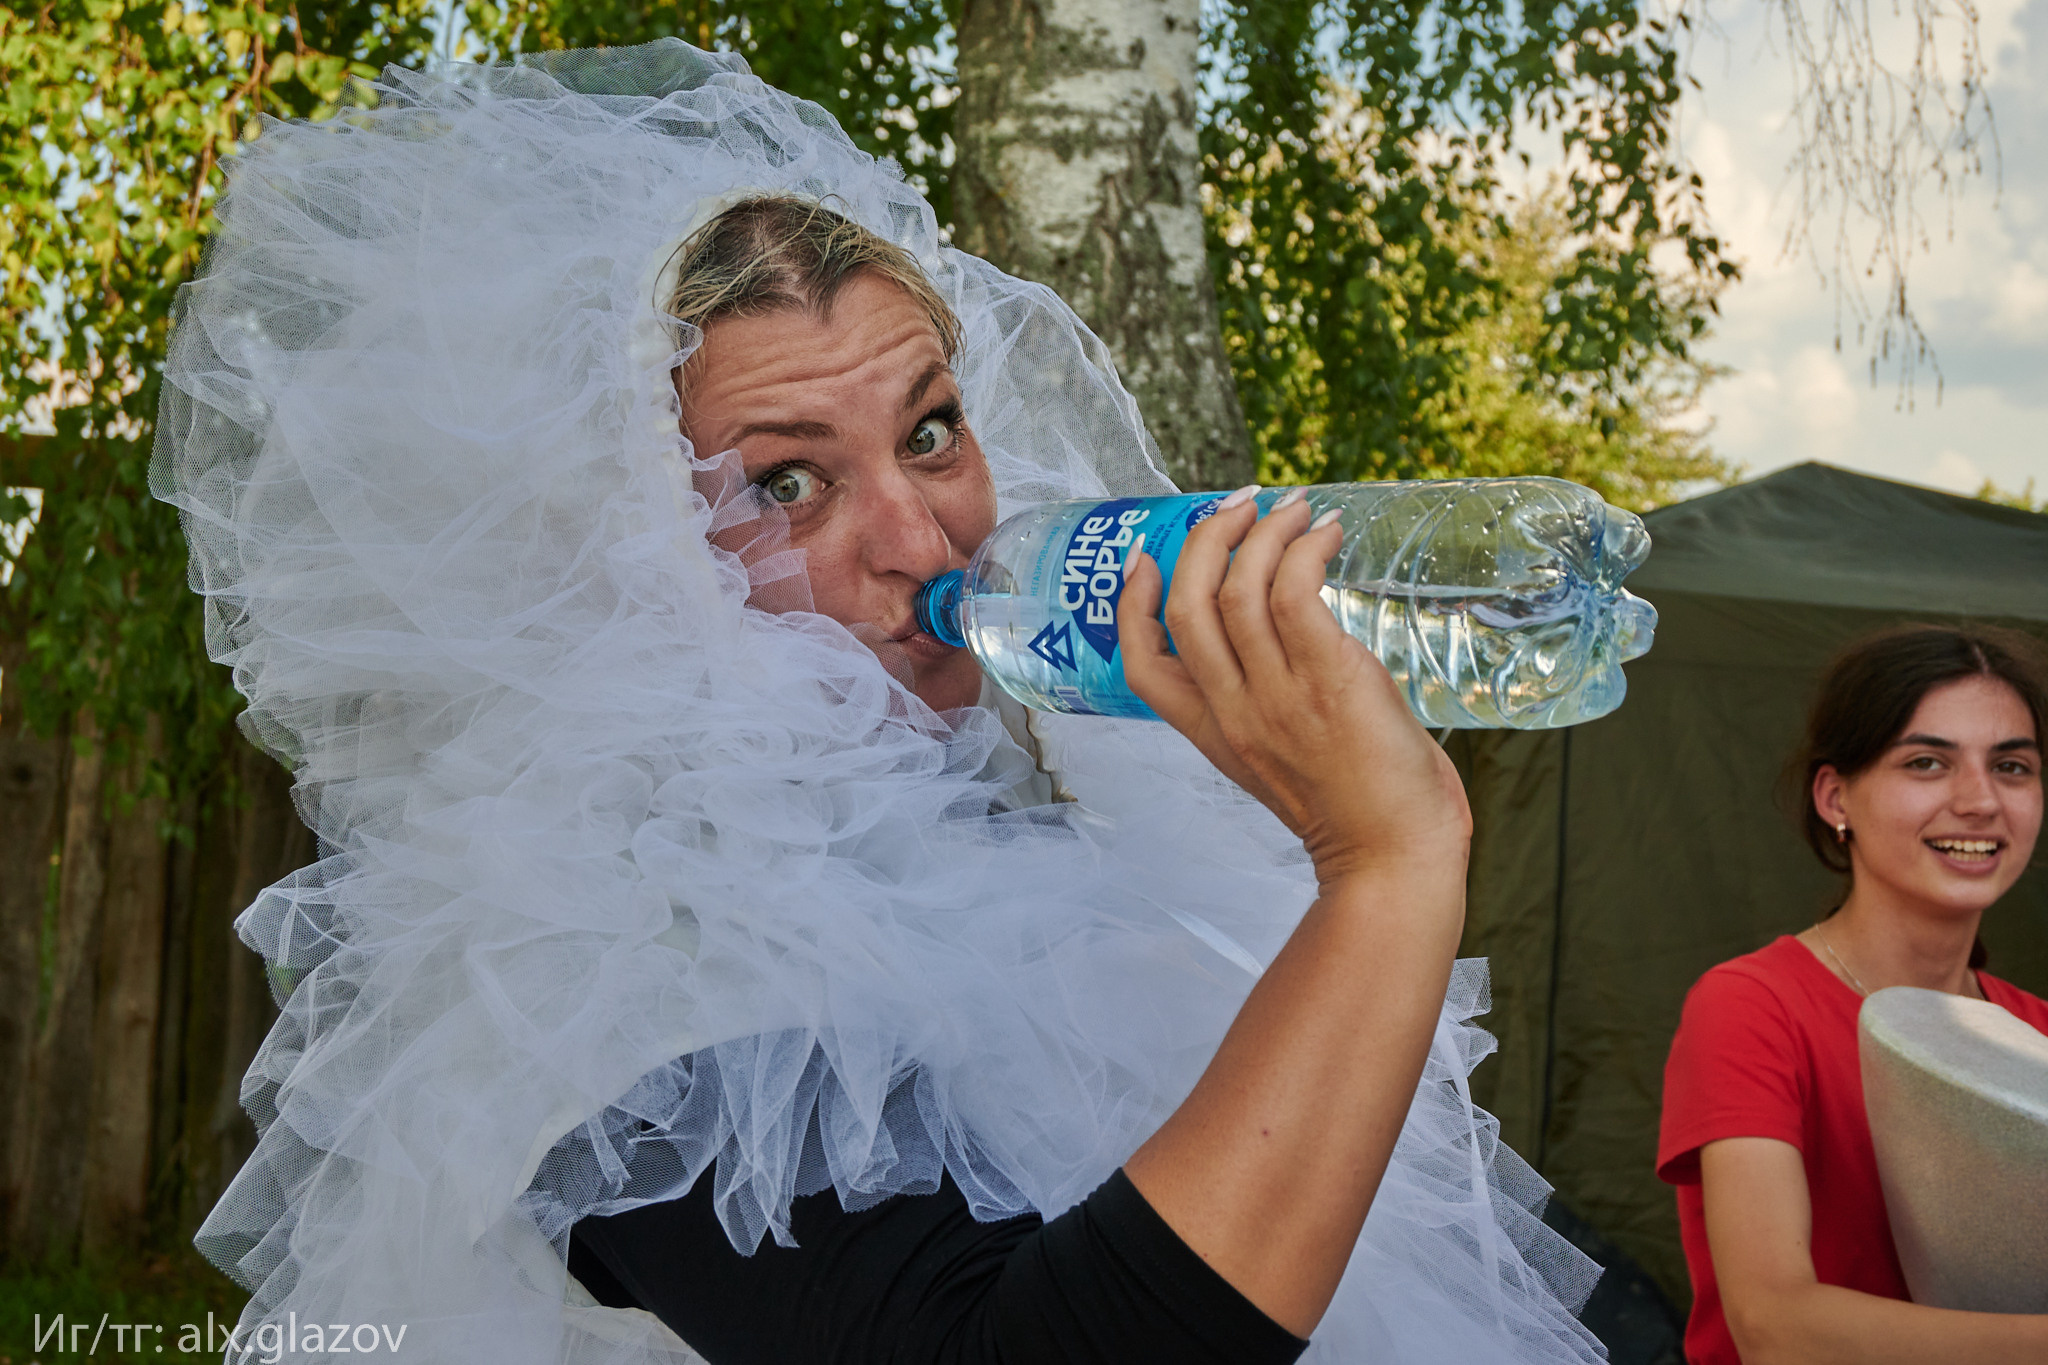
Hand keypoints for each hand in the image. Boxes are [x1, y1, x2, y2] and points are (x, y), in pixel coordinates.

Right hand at [1118, 489, 1470, 881]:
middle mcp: (1234, 709)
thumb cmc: (1356, 809)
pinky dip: (1306, 549)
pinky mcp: (1327, 678)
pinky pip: (1294, 592)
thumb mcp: (1280, 760)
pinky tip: (1329, 535)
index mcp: (1212, 732)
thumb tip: (1291, 634)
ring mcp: (1277, 695)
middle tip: (1241, 503)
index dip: (1131, 602)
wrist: (1393, 857)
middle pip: (1187, 604)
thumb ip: (1266, 706)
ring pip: (1239, 587)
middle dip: (1205, 538)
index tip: (1146, 554)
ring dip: (1264, 532)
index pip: (1141, 663)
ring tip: (1297, 508)